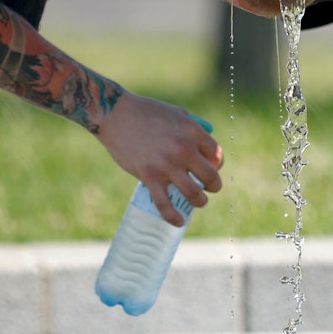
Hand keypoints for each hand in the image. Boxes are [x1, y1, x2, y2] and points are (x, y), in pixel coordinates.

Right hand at [95, 93, 223, 225]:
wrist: (115, 114)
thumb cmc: (145, 112)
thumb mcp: (175, 113)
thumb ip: (189, 127)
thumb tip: (201, 145)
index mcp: (192, 130)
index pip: (216, 154)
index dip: (217, 164)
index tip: (212, 168)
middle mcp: (183, 149)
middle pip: (211, 177)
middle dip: (214, 186)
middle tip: (209, 188)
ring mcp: (167, 165)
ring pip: (194, 194)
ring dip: (200, 202)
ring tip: (199, 202)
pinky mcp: (149, 177)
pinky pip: (165, 204)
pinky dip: (174, 217)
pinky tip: (179, 222)